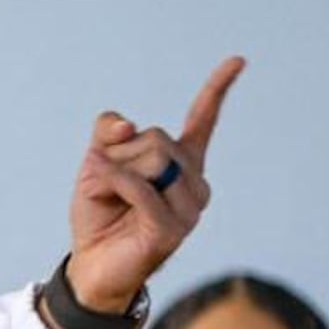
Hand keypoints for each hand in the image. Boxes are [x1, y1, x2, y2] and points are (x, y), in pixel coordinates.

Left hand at [65, 56, 244, 312]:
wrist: (90, 267)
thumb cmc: (99, 215)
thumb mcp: (97, 164)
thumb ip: (109, 133)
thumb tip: (127, 124)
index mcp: (181, 164)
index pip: (203, 121)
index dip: (217, 90)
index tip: (238, 60)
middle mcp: (193, 184)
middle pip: (157, 138)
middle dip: (118, 153)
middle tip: (103, 182)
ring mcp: (188, 208)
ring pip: (151, 159)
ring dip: (112, 172)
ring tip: (105, 198)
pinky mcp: (171, 230)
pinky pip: (140, 187)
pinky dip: (115, 182)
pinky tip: (102, 192)